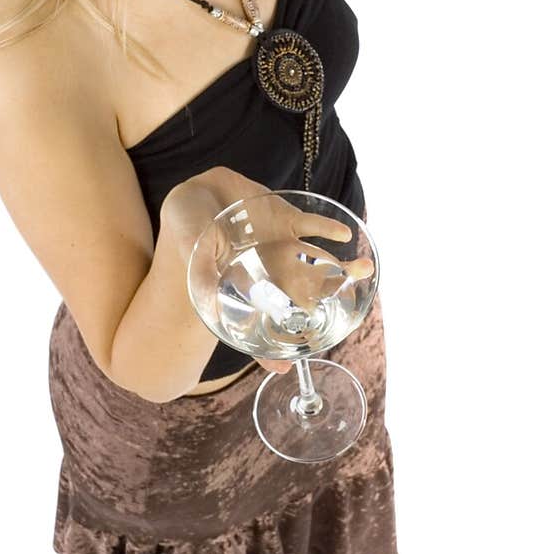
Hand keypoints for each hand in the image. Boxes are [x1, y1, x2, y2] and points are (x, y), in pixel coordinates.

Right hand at [163, 167, 373, 376]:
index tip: (300, 359)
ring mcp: (282, 245)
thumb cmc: (188, 229)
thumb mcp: (193, 255)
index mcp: (252, 285)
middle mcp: (272, 270)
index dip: (287, 340)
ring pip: (320, 260)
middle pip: (310, 291)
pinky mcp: (286, 218)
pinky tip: (343, 234)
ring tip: (365, 268)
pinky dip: (330, 230)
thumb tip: (209, 309)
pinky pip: (314, 227)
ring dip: (344, 266)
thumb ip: (202, 278)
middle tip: (357, 298)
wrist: (194, 194)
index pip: (273, 318)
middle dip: (335, 297)